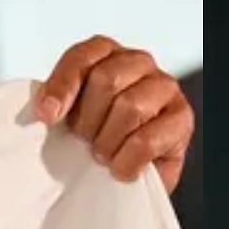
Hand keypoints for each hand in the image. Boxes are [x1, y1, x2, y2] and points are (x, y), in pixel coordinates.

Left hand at [36, 36, 192, 193]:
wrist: (125, 175)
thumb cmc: (96, 138)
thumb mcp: (68, 115)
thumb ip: (57, 103)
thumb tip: (46, 110)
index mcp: (107, 53)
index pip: (82, 56)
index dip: (62, 87)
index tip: (47, 116)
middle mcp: (138, 63)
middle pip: (108, 79)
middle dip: (88, 120)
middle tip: (85, 141)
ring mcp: (165, 88)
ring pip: (130, 107)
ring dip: (108, 141)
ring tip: (104, 155)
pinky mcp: (182, 118)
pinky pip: (147, 140)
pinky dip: (126, 161)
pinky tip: (122, 168)